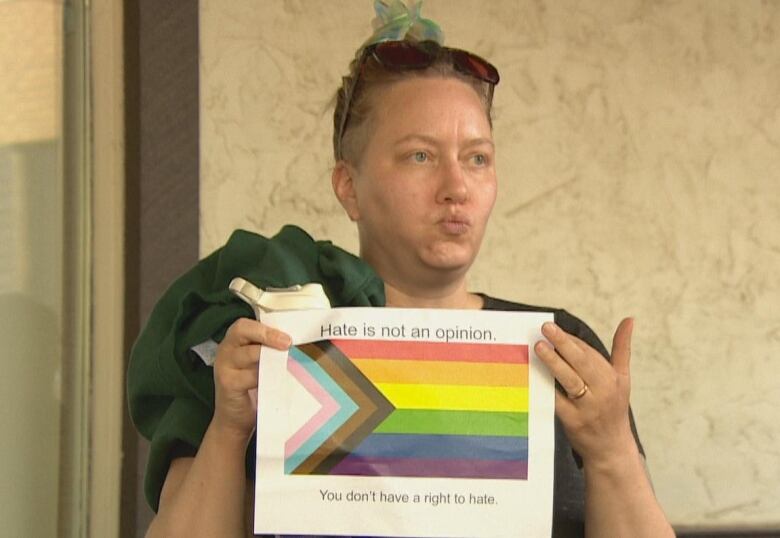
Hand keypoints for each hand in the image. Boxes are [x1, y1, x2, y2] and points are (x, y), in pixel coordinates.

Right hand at [212, 317, 290, 439]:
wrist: (235, 419)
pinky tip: (276, 382)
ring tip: (285, 364)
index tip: (287, 337)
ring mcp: (224, 366)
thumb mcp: (260, 364)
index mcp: (235, 341)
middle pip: (241, 330)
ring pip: (248, 354)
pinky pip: (249, 376)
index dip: (266, 328)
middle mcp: (226, 349)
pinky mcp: (227, 383)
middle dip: (267, 335)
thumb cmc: (252, 387)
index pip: (245, 324)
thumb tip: (296, 342)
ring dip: (269, 358)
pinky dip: (265, 378)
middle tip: (287, 344)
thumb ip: (269, 351)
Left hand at [534, 318, 636, 466]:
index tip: (553, 329)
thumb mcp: (622, 378)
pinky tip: (533, 375)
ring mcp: (588, 408)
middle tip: (546, 328)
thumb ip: (622, 349)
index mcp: (613, 378)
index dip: (571, 341)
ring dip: (554, 363)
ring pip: (570, 381)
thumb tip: (629, 319)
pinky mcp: (573, 422)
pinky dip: (546, 388)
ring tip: (539, 347)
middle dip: (564, 344)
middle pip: (582, 364)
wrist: (611, 449)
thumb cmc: (613, 407)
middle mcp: (603, 392)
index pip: (590, 354)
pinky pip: (557, 401)